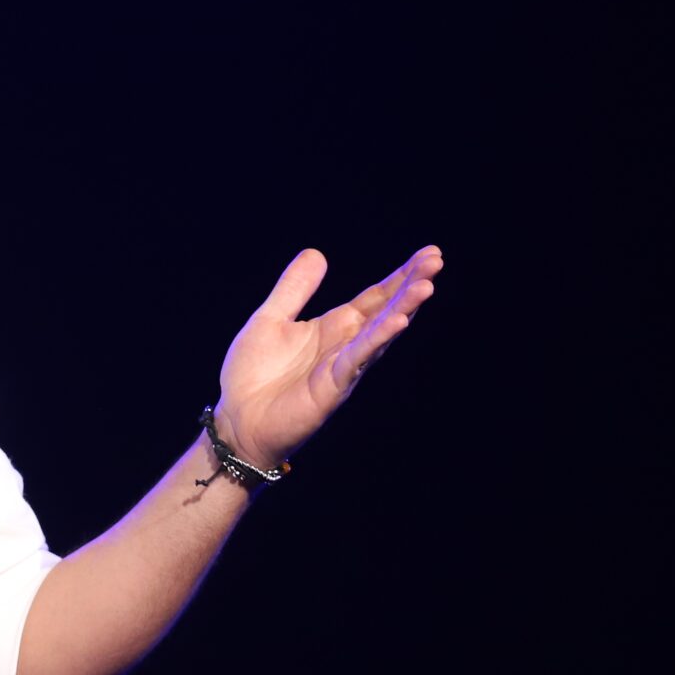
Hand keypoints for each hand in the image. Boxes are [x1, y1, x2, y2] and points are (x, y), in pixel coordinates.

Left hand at [214, 244, 444, 467]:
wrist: (237, 421)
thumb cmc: (252, 375)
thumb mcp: (270, 319)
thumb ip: (294, 289)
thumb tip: (318, 253)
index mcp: (333, 328)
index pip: (374, 297)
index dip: (399, 276)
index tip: (429, 252)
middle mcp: (345, 346)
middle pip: (386, 309)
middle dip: (411, 285)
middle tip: (437, 258)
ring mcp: (343, 366)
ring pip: (380, 332)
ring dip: (404, 308)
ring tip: (426, 284)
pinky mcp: (332, 386)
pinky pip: (359, 358)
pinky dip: (378, 338)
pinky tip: (398, 320)